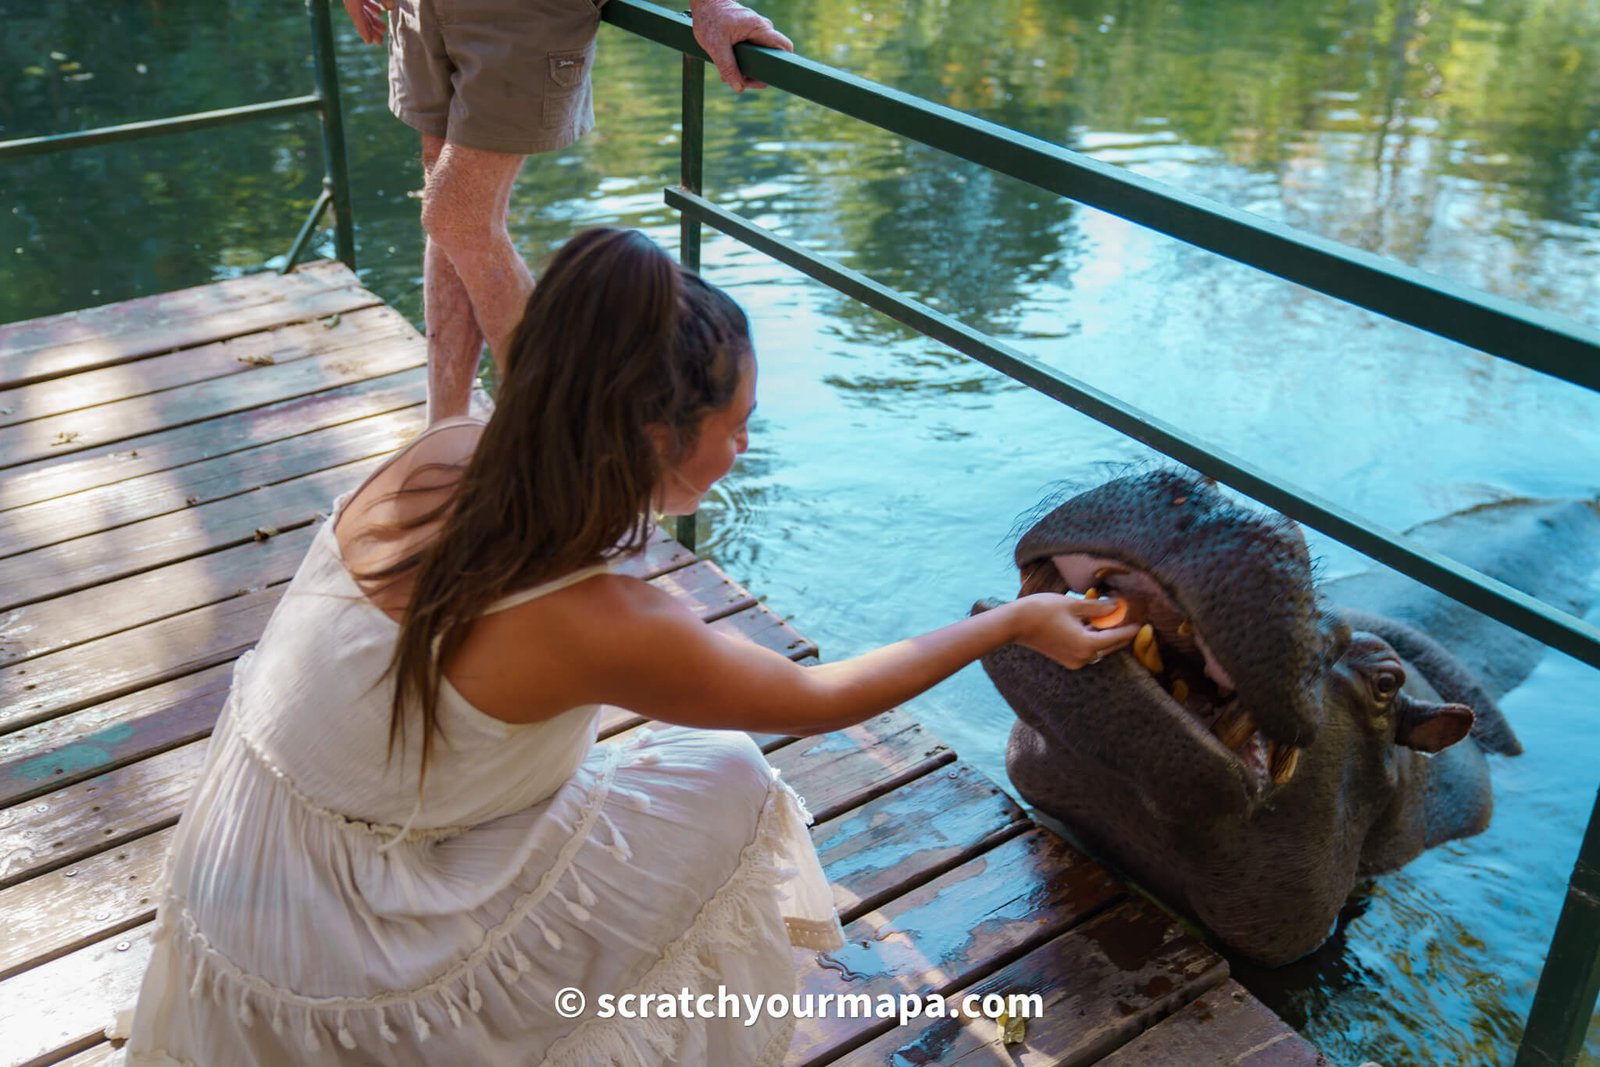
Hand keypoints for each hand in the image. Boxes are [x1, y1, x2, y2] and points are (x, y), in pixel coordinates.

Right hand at [344, 0, 394, 45]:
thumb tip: (392, 8)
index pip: (357, 17)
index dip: (363, 30)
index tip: (369, 42)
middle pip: (360, 16)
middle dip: (370, 29)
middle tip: (380, 42)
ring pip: (361, 9)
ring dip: (372, 19)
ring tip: (383, 29)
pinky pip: (362, 0)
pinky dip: (370, 7)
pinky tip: (379, 12)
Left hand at [691, 0, 794, 92]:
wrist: (705, 4)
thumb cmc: (710, 19)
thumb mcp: (715, 46)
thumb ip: (727, 67)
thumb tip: (739, 87)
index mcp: (759, 28)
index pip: (784, 46)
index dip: (782, 63)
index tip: (770, 75)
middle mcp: (762, 29)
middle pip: (771, 57)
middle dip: (757, 73)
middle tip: (741, 81)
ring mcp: (757, 32)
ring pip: (761, 57)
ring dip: (747, 70)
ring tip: (730, 74)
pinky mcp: (750, 36)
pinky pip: (753, 54)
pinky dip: (742, 63)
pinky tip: (729, 68)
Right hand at [1013, 594, 1140, 669]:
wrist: (1014, 624)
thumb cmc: (1042, 611)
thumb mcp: (1073, 605)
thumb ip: (1097, 608)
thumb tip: (1115, 606)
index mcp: (1087, 645)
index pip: (1117, 638)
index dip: (1130, 629)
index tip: (1142, 623)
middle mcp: (1082, 657)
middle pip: (1109, 646)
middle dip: (1119, 634)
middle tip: (1129, 620)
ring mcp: (1073, 660)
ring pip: (1098, 649)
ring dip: (1105, 636)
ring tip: (1110, 620)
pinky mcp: (1065, 658)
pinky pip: (1086, 650)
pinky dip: (1092, 639)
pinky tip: (1092, 625)